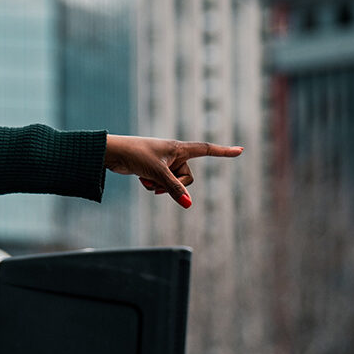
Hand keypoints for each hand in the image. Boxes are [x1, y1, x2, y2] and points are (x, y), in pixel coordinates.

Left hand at [104, 135, 242, 207]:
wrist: (113, 153)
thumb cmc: (136, 155)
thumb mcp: (157, 173)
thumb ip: (173, 189)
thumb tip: (188, 205)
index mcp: (179, 148)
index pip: (207, 150)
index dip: (223, 152)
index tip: (240, 150)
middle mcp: (174, 154)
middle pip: (187, 178)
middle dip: (173, 185)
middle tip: (157, 181)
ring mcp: (164, 163)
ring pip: (173, 183)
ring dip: (161, 186)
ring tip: (146, 180)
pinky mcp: (154, 169)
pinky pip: (161, 184)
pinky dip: (153, 185)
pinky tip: (141, 179)